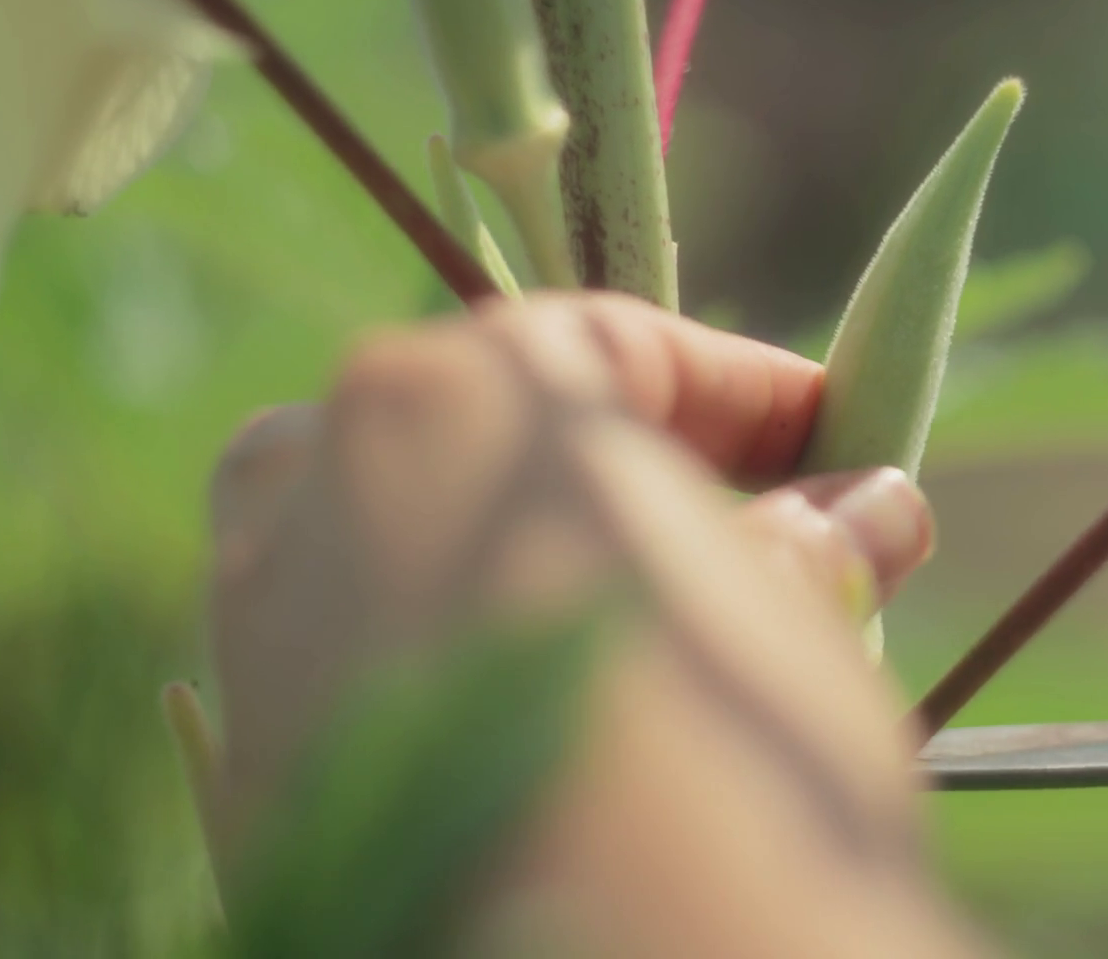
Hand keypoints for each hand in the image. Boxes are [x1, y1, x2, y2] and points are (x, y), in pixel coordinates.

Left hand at [204, 294, 986, 957]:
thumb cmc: (718, 748)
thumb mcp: (798, 619)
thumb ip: (811, 546)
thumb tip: (863, 515)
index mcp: (466, 392)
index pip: (618, 343)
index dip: (747, 392)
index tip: (836, 441)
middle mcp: (328, 482)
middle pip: (480, 428)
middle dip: (607, 470)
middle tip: (731, 529)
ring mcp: (263, 624)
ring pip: (397, 545)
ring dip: (511, 564)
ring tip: (633, 639)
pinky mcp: (243, 764)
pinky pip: (359, 666)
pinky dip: (445, 667)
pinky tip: (546, 733)